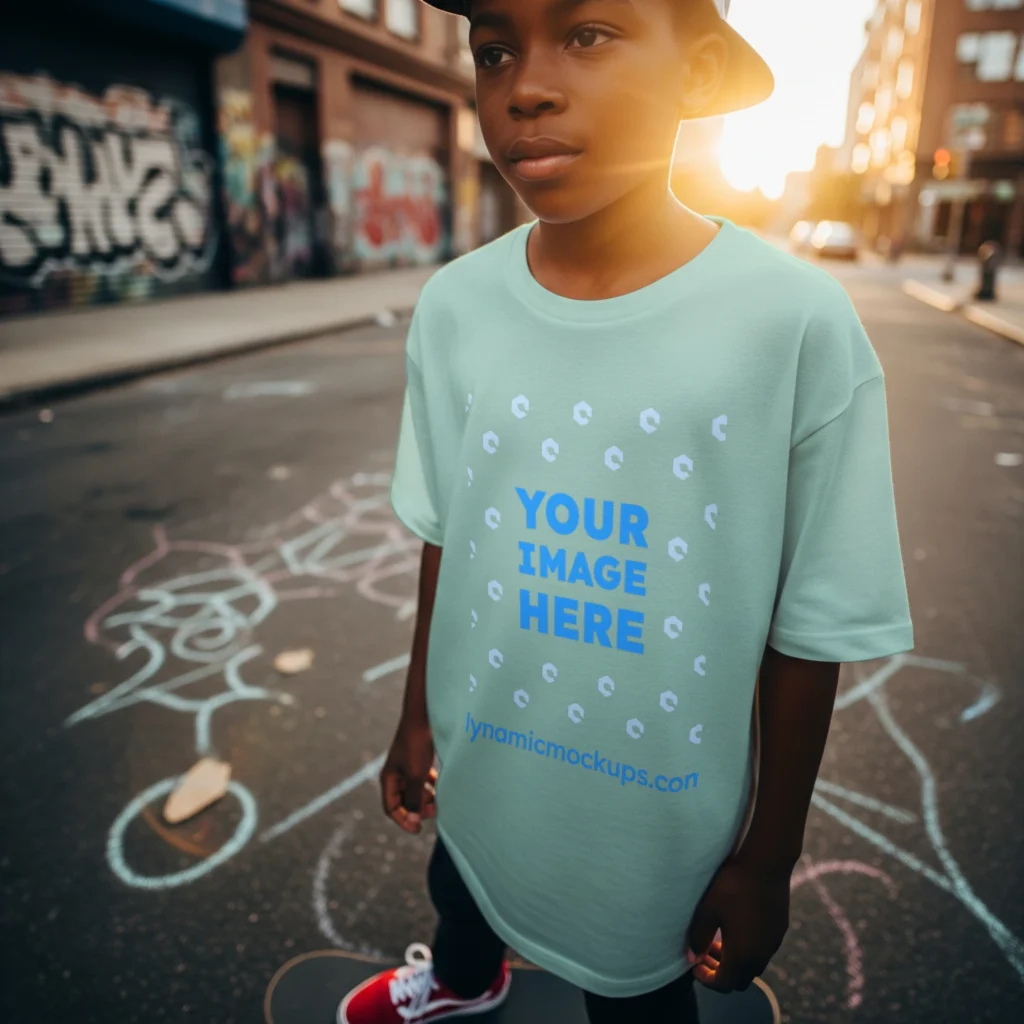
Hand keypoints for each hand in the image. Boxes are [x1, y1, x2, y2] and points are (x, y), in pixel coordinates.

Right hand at [380, 718, 436, 833]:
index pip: (391, 808)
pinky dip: (431, 786)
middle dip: (417, 809)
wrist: (423, 717)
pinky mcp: (417, 760)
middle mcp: (395, 775)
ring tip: (440, 802)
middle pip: (403, 801)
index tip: (418, 828)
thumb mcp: (416, 775)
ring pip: (415, 791)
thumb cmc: (416, 745)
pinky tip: (442, 786)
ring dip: (426, 799)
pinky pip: (422, 780)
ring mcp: (406, 767)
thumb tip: (414, 819)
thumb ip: (414, 798)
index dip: (403, 820)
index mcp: (389, 779)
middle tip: (435, 813)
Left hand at [685, 859, 790, 991]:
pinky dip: (747, 950)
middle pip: (740, 979)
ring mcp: (773, 943)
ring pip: (753, 966)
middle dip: (720, 973)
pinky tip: (735, 929)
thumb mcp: (708, 910)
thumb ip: (698, 936)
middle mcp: (762, 955)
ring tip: (716, 942)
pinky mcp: (779, 930)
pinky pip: (763, 951)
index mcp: (743, 955)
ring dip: (734, 961)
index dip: (707, 979)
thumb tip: (692, 956)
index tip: (694, 965)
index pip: (724, 983)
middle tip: (703, 956)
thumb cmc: (732, 886)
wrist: (766, 864)